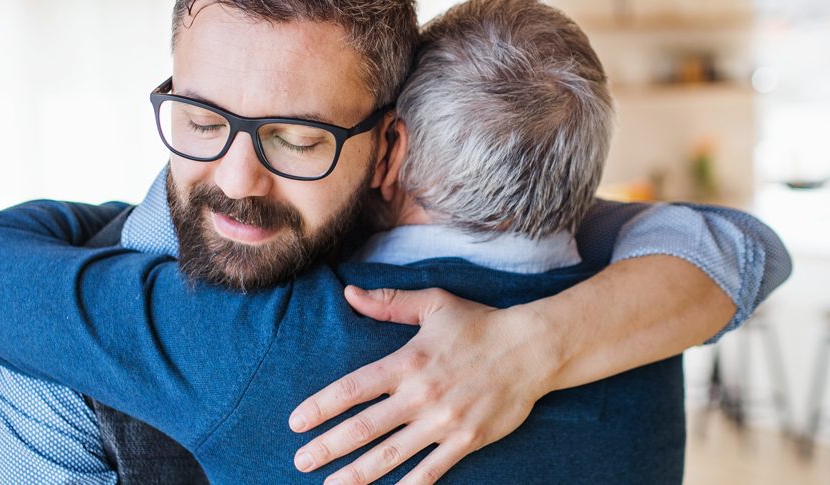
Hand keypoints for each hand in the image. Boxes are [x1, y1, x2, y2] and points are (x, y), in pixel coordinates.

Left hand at [288, 286, 564, 484]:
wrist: (533, 349)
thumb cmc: (481, 324)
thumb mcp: (434, 304)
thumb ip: (389, 302)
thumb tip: (349, 294)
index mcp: (408, 362)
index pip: (353, 389)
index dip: (321, 407)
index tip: (296, 422)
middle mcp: (421, 395)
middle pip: (364, 428)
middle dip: (328, 447)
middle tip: (301, 461)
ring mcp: (444, 422)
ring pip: (391, 455)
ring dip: (357, 474)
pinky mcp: (466, 440)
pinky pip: (431, 471)